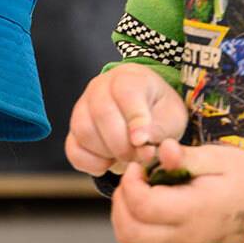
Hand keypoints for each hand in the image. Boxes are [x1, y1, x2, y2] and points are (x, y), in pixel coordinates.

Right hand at [66, 64, 186, 175]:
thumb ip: (160, 130)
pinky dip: (91, 163)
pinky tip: (109, 162)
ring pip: (85, 132)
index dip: (135, 119)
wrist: (141, 110)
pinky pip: (73, 149)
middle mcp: (98, 89)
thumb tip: (143, 149)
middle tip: (138, 157)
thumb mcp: (171, 116)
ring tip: (126, 158)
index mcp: (127, 78)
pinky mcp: (72, 131)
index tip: (142, 141)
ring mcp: (81, 109)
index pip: (126, 94)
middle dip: (122, 144)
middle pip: (102, 115)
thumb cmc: (157, 110)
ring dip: (107, 153)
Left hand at [111, 139, 243, 242]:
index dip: (130, 183)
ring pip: (130, 241)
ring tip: (137, 190)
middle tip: (134, 179)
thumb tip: (164, 149)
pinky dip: (132, 223)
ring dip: (122, 214)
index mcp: (195, 211)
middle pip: (129, 231)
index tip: (139, 166)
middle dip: (121, 200)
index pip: (143, 206)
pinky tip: (145, 202)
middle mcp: (184, 236)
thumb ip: (187, 157)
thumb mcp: (220, 159)